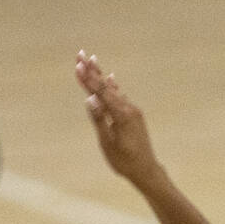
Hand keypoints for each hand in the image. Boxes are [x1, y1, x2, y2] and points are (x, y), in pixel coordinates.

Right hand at [75, 49, 162, 191]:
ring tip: (92, 60)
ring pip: (113, 90)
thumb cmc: (125, 161)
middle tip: (80, 53)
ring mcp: (133, 111)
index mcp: (121, 115)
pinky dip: (113, 88)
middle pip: (106, 87)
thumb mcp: (108, 143)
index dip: (88, 78)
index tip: (77, 65)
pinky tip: (111, 78)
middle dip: (92, 70)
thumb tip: (89, 98)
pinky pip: (121, 97)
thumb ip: (99, 120)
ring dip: (101, 76)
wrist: (147, 170)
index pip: (100, 92)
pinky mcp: (134, 116)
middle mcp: (128, 109)